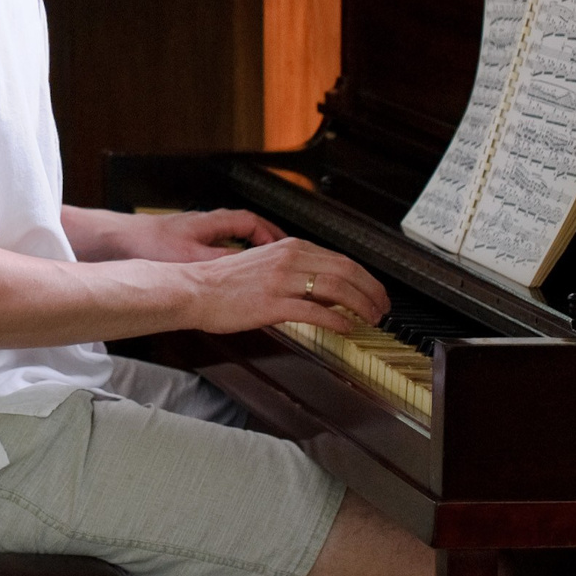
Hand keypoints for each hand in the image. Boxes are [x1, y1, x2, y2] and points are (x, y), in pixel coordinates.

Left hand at [122, 207, 282, 264]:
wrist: (117, 241)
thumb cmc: (150, 244)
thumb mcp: (193, 257)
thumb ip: (224, 260)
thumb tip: (252, 265)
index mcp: (213, 222)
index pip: (254, 221)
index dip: (274, 234)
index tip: (288, 247)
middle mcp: (206, 223)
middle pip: (245, 227)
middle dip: (265, 240)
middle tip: (282, 255)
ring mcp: (194, 233)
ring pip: (230, 237)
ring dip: (247, 248)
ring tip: (260, 265)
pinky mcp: (182, 244)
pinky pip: (215, 246)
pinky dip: (227, 255)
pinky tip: (227, 273)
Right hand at [163, 238, 390, 336]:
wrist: (193, 289)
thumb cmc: (224, 282)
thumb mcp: (265, 265)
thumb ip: (296, 271)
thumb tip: (328, 288)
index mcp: (288, 248)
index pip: (341, 259)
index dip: (366, 277)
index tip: (376, 292)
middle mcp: (288, 259)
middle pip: (346, 270)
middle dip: (371, 290)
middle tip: (383, 307)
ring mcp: (281, 281)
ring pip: (336, 288)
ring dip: (361, 304)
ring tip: (371, 318)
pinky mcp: (272, 304)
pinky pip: (314, 311)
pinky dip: (337, 319)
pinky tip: (346, 327)